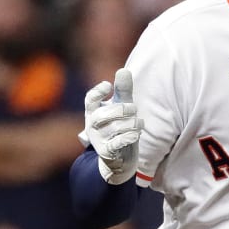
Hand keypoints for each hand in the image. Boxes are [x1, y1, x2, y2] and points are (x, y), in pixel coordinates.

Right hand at [83, 68, 142, 183]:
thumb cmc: (119, 127)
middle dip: (123, 109)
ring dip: (131, 123)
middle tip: (134, 108)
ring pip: (114, 128)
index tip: (108, 86)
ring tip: (139, 123)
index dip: (97, 92)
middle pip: (103, 114)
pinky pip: (116, 143)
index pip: (90, 100)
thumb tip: (124, 70)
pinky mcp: (106, 152)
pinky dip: (127, 137)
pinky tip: (136, 134)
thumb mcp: (121, 107)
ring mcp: (98, 139)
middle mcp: (92, 125)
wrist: (120, 158)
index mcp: (93, 111)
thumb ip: (123, 90)